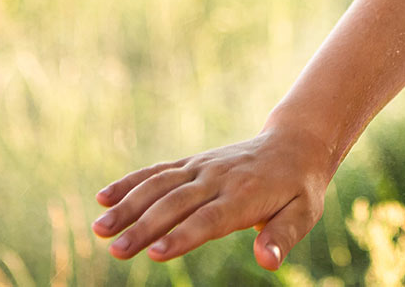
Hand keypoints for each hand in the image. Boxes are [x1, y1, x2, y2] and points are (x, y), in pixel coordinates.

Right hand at [92, 125, 332, 269]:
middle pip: (177, 204)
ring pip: (160, 185)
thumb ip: (284, 234)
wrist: (296, 144)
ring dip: (128, 205)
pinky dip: (131, 182)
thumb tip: (268, 260)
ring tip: (100, 229)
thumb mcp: (305, 212)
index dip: (183, 235)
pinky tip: (103, 198)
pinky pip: (159, 171)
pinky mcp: (193, 163)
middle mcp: (219, 178)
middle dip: (145, 227)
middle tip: (116, 250)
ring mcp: (203, 168)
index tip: (155, 252)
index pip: (210, 218)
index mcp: (246, 194)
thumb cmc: (300, 188)